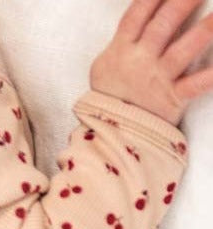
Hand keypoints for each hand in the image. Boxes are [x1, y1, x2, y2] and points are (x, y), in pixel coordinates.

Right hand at [89, 0, 212, 123]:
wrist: (108, 136)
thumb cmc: (109, 96)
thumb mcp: (106, 64)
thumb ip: (124, 39)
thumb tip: (141, 13)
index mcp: (121, 49)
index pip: (139, 12)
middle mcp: (139, 61)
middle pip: (164, 24)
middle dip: (184, 1)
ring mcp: (156, 80)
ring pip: (183, 50)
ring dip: (205, 30)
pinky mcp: (171, 101)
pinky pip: (195, 85)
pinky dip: (211, 76)